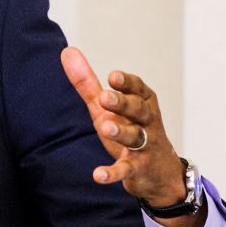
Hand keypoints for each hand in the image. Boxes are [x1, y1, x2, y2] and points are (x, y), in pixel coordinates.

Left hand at [60, 46, 191, 217]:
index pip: (138, 90)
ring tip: (105, 126)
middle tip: (105, 97)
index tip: (113, 77)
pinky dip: (113, 173)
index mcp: (142, 103)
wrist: (159, 173)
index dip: (127, 83)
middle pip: (138, 110)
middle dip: (123, 103)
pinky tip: (98, 175)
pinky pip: (126, 170)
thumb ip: (88, 83)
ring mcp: (144, 146)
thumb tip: (66, 51)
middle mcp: (147, 122)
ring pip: (135, 137)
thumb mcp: (108, 108)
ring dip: (121, 132)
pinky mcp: (138, 169)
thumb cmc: (129, 129)